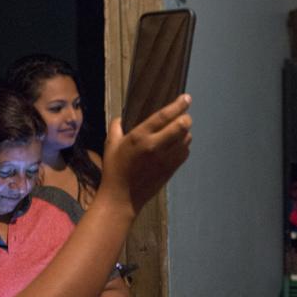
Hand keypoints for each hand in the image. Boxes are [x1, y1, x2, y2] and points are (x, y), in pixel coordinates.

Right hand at [100, 94, 192, 211]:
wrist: (122, 198)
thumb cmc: (114, 170)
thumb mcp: (110, 145)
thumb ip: (116, 127)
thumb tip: (121, 118)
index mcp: (140, 137)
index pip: (164, 116)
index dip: (178, 105)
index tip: (186, 98)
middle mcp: (155, 146)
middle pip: (182, 126)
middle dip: (186, 118)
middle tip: (184, 116)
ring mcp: (166, 159)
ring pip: (186, 139)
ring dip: (185, 132)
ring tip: (178, 131)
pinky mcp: (171, 170)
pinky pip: (185, 153)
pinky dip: (184, 146)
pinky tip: (176, 145)